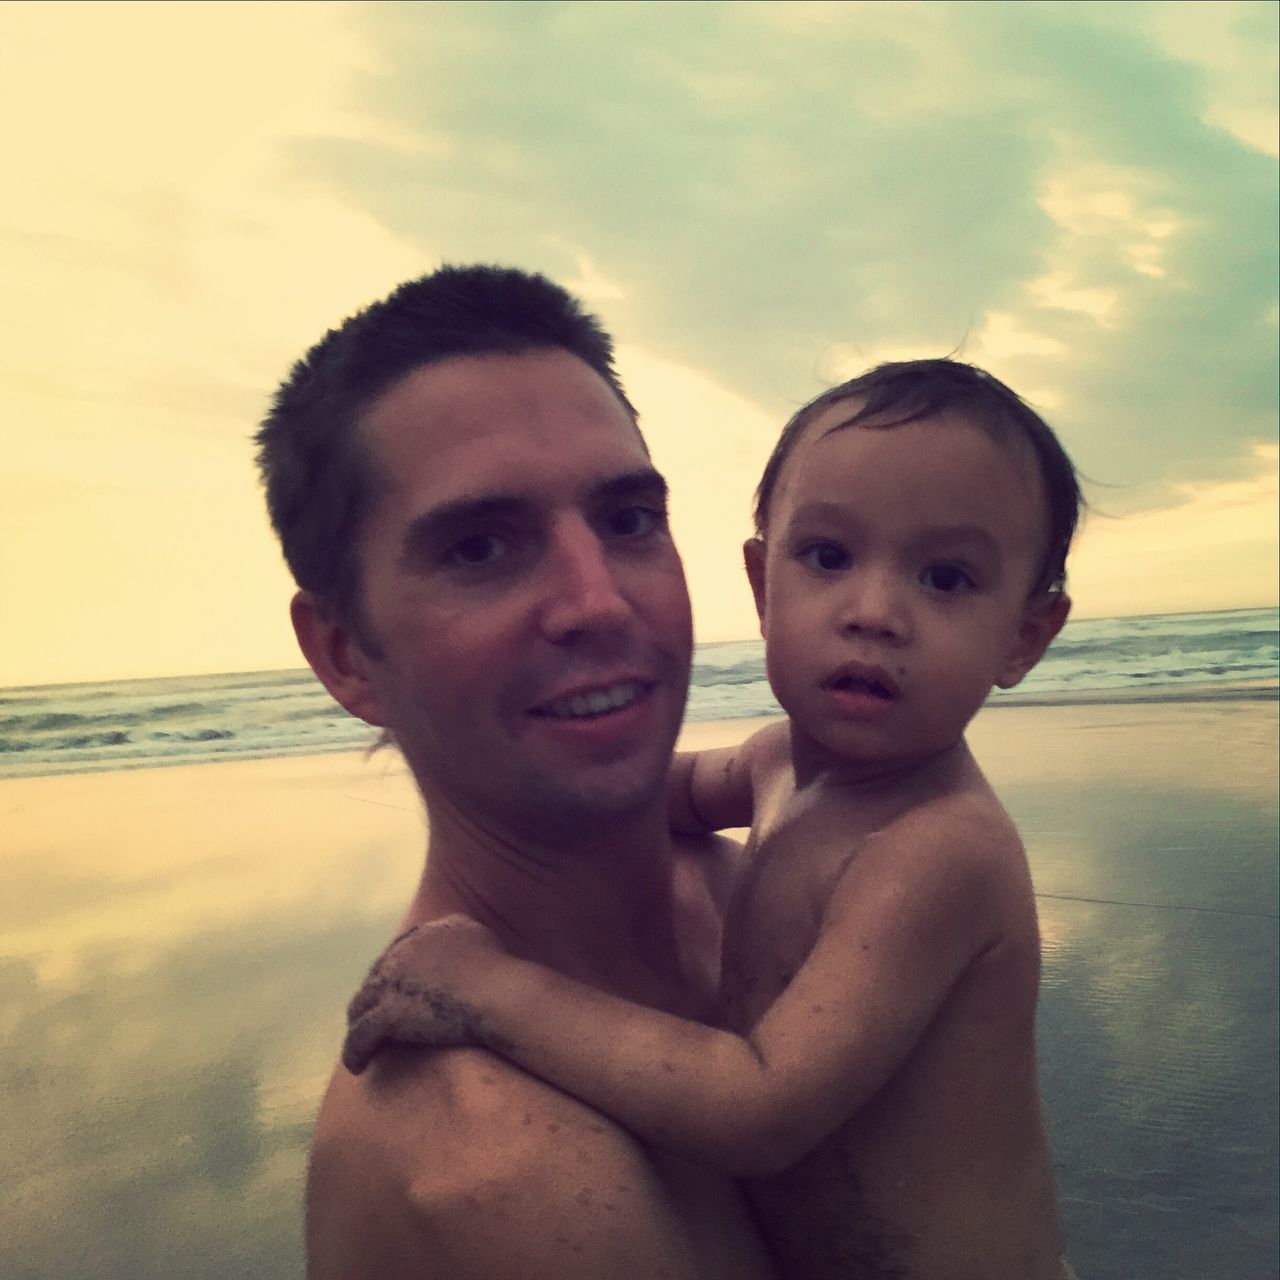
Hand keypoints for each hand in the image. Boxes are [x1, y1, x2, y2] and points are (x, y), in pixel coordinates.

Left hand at [342, 914, 500, 1074]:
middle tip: (373, 1017)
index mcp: (424, 934)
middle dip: (373, 997)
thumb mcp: (477, 935)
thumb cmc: (498, 972)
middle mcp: (401, 953)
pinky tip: (358, 1066)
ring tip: (361, 1041)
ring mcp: (390, 984)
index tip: (395, 992)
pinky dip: (356, 1052)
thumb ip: (457, 931)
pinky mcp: (388, 1015)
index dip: (393, 973)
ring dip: (359, 1022)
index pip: (398, 952)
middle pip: (375, 977)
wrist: (499, 995)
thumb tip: (454, 936)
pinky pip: (360, 1037)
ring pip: (360, 1006)